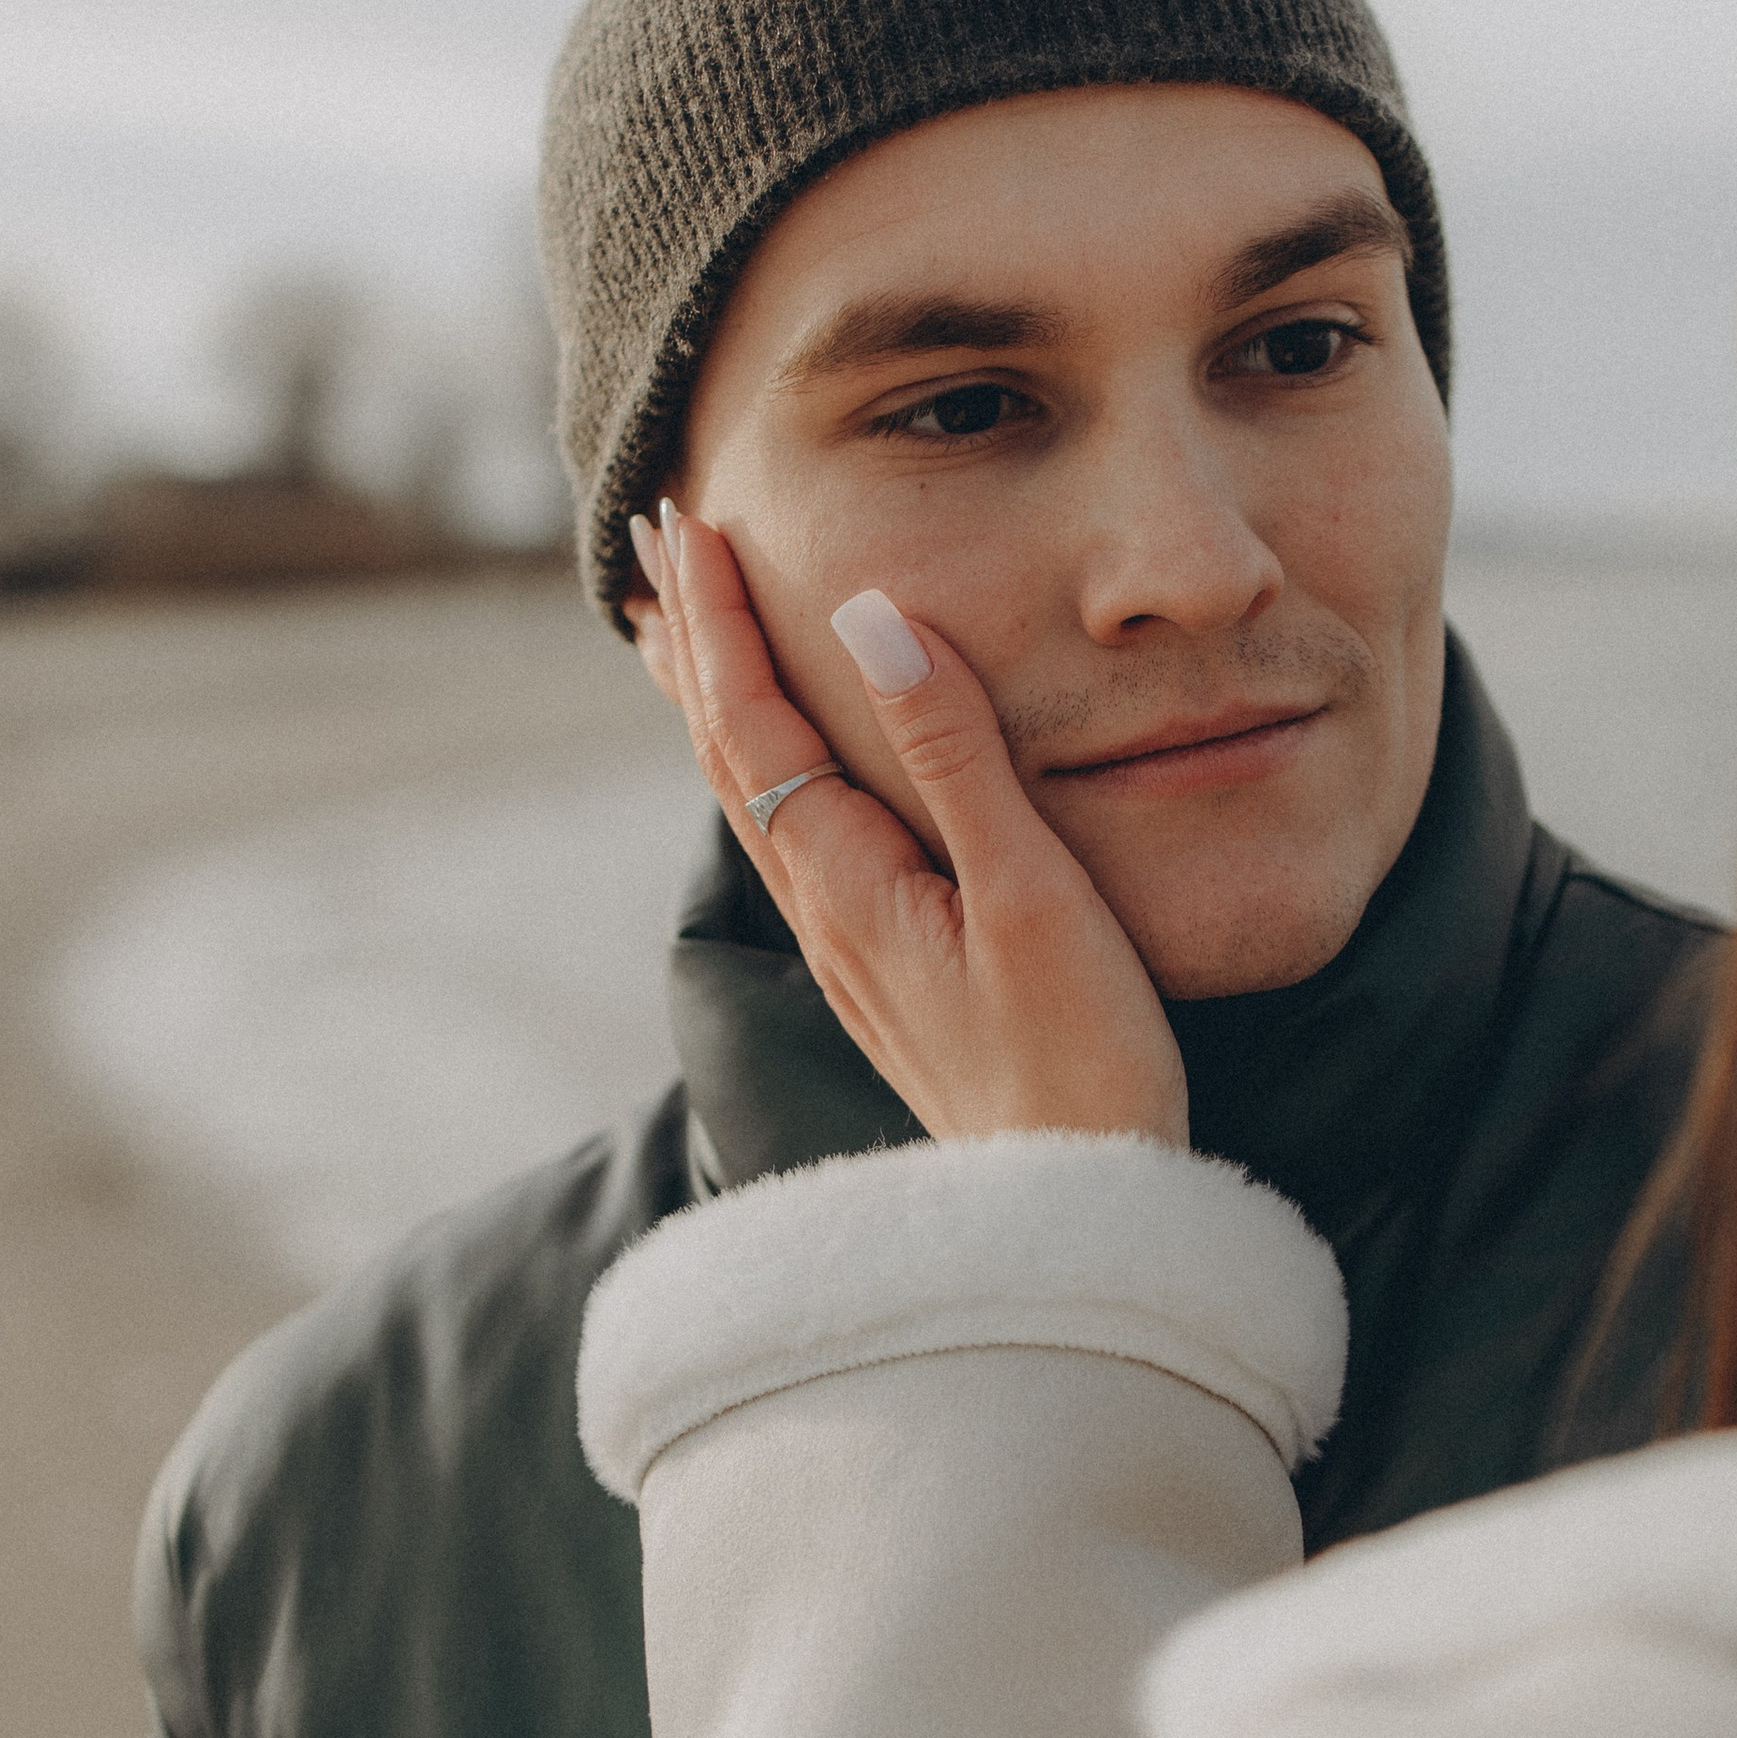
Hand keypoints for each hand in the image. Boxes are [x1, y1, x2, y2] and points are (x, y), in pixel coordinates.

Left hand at [634, 501, 1188, 1148]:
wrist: (1075, 1215)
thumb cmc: (1078, 1061)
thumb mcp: (1029, 894)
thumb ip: (954, 755)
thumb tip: (875, 617)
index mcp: (850, 881)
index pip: (752, 720)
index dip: (719, 618)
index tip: (689, 522)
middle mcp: (828, 913)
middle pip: (728, 751)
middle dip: (692, 639)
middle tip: (658, 536)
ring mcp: (851, 950)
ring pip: (751, 797)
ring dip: (712, 700)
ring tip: (677, 628)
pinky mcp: (885, 976)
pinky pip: (793, 838)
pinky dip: (761, 767)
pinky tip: (777, 764)